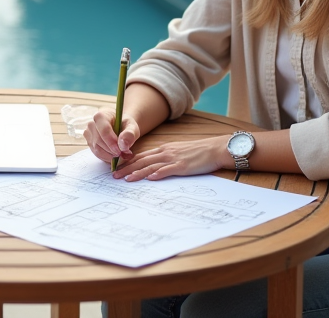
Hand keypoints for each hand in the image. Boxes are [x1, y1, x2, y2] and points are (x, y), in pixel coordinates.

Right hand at [83, 107, 141, 165]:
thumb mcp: (132, 127)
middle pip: (99, 141)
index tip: (120, 151)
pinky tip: (114, 155)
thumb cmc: (125, 125)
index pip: (104, 130)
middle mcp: (92, 124)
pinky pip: (96, 153)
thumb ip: (129, 134)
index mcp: (101, 116)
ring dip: (109, 156)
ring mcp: (88, 133)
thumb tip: (123, 145)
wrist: (120, 127)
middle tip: (123, 155)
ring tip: (121, 155)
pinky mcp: (89, 142)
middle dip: (112, 151)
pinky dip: (106, 157)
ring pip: (97, 149)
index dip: (112, 142)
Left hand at [111, 137, 231, 180]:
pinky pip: (167, 170)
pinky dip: (158, 174)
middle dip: (126, 168)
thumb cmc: (197, 152)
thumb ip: (165, 157)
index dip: (127, 162)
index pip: (141, 156)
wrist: (214, 149)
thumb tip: (153, 167)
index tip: (116, 168)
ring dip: (137, 172)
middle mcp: (165, 152)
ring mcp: (173, 159)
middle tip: (114, 175)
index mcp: (163, 149)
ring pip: (150, 165)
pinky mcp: (182, 166)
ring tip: (126, 179)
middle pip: (141, 160)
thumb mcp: (177, 152)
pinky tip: (150, 178)